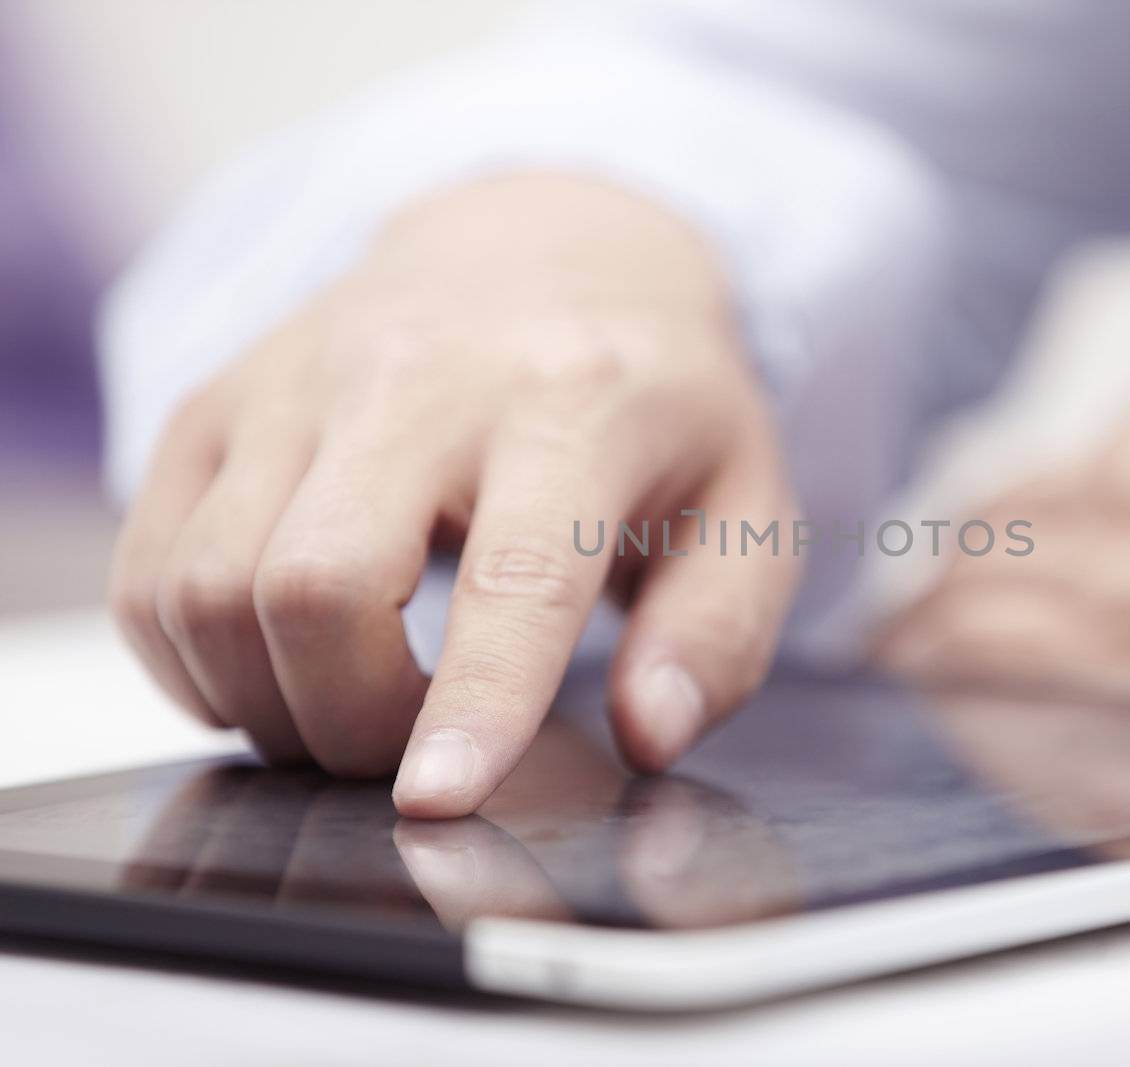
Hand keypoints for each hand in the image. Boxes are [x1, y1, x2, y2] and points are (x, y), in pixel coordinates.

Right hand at [109, 175, 798, 816]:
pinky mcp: (218, 402)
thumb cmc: (655, 399)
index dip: (473, 702)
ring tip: (349, 702)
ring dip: (266, 701)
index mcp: (575, 404)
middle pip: (315, 588)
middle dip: (349, 722)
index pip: (512, 575)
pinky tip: (274, 661)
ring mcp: (298, 382)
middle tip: (408, 747)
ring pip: (206, 589)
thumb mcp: (743, 504)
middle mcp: (420, 379)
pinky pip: (148, 572)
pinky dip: (190, 659)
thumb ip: (713, 632)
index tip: (437, 802)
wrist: (550, 241)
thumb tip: (649, 734)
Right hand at [877, 338, 1129, 719]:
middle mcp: (1119, 532)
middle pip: (974, 544)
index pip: (961, 632)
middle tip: (929, 598)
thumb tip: (1019, 714)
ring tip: (1065, 549)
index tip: (893, 645)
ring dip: (1030, 519)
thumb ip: (1107, 726)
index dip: (912, 641)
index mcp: (1124, 642)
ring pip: (1043, 476)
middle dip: (940, 578)